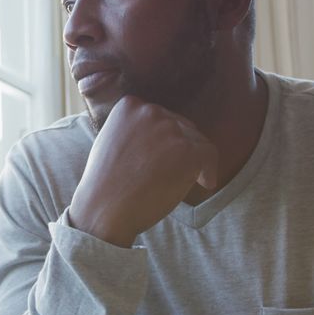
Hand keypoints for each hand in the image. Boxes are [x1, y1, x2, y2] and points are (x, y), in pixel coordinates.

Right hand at [69, 96, 218, 246]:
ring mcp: (170, 130)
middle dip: (179, 149)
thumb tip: (160, 133)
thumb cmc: (105, 183)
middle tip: (171, 173)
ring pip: (196, 141)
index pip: (160, 116)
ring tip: (178, 181)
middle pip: (181, 126)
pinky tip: (205, 183)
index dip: (165, 138)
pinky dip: (209, 170)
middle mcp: (151, 111)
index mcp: (130, 106)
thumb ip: (134, 129)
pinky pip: (209, 154)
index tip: (162, 157)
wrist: (104, 208)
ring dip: (191, 161)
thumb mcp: (111, 140)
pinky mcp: (186, 151)